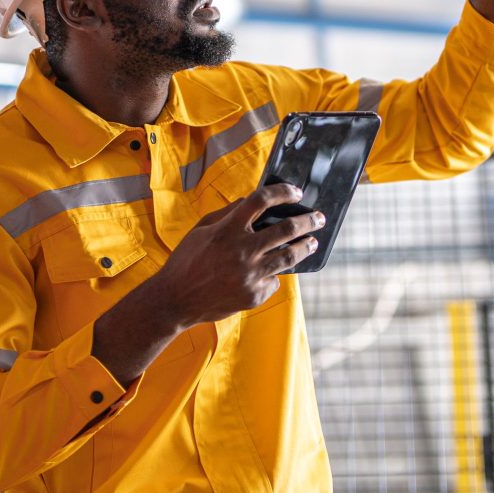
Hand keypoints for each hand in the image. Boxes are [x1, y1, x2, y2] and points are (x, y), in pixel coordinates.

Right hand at [91, 183, 321, 386]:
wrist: (175, 300)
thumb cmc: (186, 261)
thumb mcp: (201, 230)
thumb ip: (226, 214)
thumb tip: (249, 201)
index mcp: (227, 229)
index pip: (261, 200)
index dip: (282, 192)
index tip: (296, 192)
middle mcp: (242, 250)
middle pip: (287, 229)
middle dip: (308, 221)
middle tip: (318, 218)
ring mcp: (250, 275)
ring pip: (289, 256)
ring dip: (304, 246)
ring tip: (311, 242)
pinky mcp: (253, 295)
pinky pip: (273, 281)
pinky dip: (274, 275)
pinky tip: (272, 273)